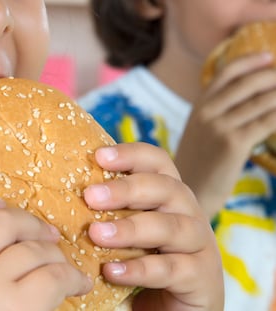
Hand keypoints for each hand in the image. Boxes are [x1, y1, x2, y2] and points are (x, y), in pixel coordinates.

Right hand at [0, 189, 91, 310]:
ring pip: (33, 249)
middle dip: (30, 223)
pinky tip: (78, 284)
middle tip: (46, 235)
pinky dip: (73, 277)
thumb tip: (7, 229)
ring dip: (56, 255)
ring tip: (63, 267)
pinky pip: (54, 275)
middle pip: (1, 221)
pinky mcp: (19, 307)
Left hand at [84, 143, 223, 310]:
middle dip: (126, 189)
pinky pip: (172, 269)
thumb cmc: (142, 259)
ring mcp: (199, 244)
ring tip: (96, 234)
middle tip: (91, 196)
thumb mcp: (126, 231)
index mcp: (169, 195)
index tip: (99, 156)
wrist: (173, 305)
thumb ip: (108, 213)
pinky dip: (140, 269)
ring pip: (170, 227)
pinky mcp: (202, 277)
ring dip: (130, 228)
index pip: (157, 162)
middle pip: (165, 188)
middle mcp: (188, 212)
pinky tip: (112, 271)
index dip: (131, 154)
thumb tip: (62, 195)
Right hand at [175, 52, 275, 217]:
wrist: (190, 193)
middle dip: (275, 77)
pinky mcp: (234, 144)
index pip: (225, 72)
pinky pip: (269, 121)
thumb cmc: (199, 164)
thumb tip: (249, 97)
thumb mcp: (199, 132)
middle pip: (249, 83)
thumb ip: (216, 112)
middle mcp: (207, 113)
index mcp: (199, 107)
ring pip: (263, 101)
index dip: (250, 61)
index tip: (269, 57)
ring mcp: (220, 127)